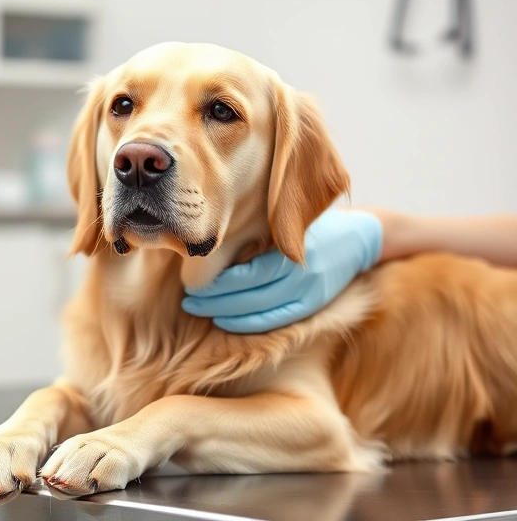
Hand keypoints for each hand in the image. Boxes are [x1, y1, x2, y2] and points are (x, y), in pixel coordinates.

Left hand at [181, 209, 382, 332]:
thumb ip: (254, 233)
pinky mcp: (313, 304)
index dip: (218, 283)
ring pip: (261, 310)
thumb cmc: (308, 224)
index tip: (193, 282)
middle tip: (189, 300)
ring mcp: (309, 292)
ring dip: (226, 313)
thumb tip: (209, 245)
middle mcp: (301, 273)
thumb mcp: (284, 221)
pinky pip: (277, 320)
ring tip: (199, 310)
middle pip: (251, 294)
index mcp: (289, 249)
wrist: (356, 237)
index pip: (248, 274)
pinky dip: (248, 324)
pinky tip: (225, 321)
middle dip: (215, 300)